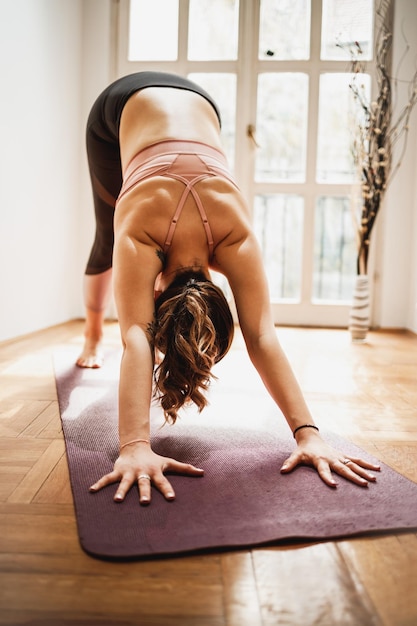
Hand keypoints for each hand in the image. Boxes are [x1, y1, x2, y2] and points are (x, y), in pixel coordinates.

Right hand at [89, 444, 203, 503]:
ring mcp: (129, 473)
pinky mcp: (118, 471)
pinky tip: (91, 491)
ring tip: (118, 500)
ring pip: (125, 483)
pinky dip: (99, 484)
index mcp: (155, 473)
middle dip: (144, 492)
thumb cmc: (154, 460)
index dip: (167, 490)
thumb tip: (203, 473)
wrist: (135, 447)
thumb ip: (185, 469)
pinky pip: (107, 479)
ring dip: (122, 491)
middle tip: (145, 503)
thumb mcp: (169, 463)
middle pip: (144, 484)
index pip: (163, 482)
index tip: (172, 499)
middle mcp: (142, 473)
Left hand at [280, 431, 380, 486]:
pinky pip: (357, 460)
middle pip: (344, 469)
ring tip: (374, 479)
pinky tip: (378, 469)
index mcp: (320, 461)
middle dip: (354, 477)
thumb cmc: (303, 451)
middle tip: (364, 484)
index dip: (328, 478)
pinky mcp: (344, 456)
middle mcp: (332, 459)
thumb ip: (290, 463)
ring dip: (364, 471)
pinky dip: (367, 464)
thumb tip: (282, 471)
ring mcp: (340, 457)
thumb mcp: (296, 456)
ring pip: (354, 465)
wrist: (311, 438)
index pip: (324, 471)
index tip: (334, 485)